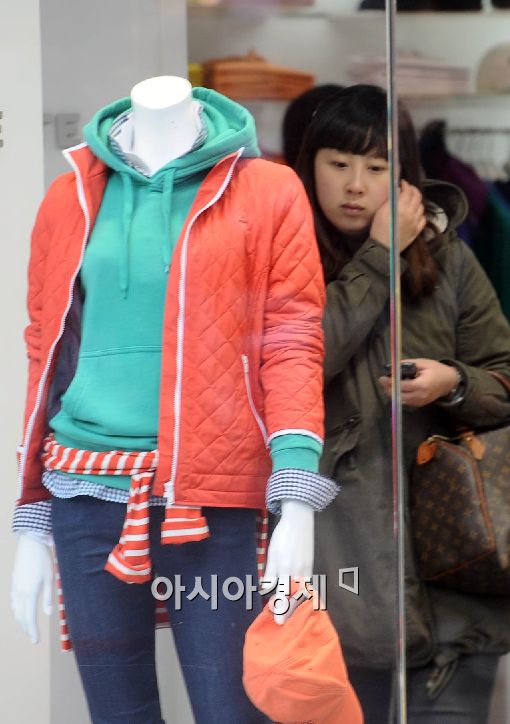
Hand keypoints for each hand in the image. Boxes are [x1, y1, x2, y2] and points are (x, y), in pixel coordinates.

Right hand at [11, 534, 53, 643]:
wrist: (30, 544)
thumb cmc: (43, 560)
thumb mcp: (49, 579)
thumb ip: (48, 597)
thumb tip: (48, 614)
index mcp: (30, 594)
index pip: (29, 619)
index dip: (32, 631)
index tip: (36, 641)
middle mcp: (20, 593)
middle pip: (21, 617)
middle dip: (27, 629)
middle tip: (33, 637)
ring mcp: (15, 588)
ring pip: (15, 611)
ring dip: (21, 621)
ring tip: (28, 627)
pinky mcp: (14, 583)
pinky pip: (13, 602)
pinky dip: (17, 611)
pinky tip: (21, 611)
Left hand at [260, 499, 313, 624]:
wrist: (299, 521)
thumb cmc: (282, 536)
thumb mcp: (272, 554)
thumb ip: (270, 573)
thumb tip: (265, 589)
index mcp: (287, 569)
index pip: (284, 594)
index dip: (281, 608)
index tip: (279, 621)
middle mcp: (299, 572)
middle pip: (296, 598)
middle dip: (290, 610)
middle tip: (283, 620)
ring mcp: (307, 569)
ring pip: (303, 592)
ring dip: (296, 603)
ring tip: (289, 611)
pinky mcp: (311, 566)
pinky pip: (307, 584)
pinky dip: (303, 593)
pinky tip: (298, 597)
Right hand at [370, 180, 425, 252]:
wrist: (383, 248)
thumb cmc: (379, 230)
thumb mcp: (381, 211)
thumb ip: (391, 200)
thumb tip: (398, 191)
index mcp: (402, 207)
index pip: (409, 191)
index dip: (406, 185)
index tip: (402, 183)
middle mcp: (412, 214)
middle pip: (418, 197)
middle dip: (413, 190)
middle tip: (407, 189)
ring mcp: (416, 223)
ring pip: (421, 207)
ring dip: (417, 201)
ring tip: (411, 201)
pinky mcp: (416, 231)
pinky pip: (423, 219)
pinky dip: (420, 213)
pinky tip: (415, 214)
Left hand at [379, 358, 459, 407]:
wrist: (450, 381)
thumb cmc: (437, 370)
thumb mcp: (423, 363)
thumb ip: (407, 364)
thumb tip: (393, 366)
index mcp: (421, 385)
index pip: (401, 386)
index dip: (390, 382)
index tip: (382, 377)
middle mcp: (420, 396)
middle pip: (398, 395)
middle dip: (388, 388)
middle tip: (382, 380)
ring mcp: (420, 402)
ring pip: (400, 400)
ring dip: (392, 393)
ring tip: (387, 383)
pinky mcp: (419, 404)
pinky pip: (405, 401)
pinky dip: (398, 395)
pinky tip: (395, 388)